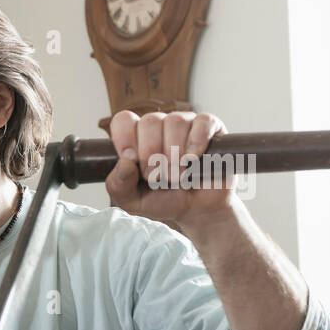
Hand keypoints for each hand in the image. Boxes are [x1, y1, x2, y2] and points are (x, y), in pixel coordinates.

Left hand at [105, 109, 238, 235]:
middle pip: (150, 121)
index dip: (125, 137)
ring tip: (178, 176)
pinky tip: (194, 159)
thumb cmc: (164, 200)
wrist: (198, 209)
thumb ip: (118, 185)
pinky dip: (197, 142)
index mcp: (137, 138)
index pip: (124, 120)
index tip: (132, 160)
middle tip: (159, 177)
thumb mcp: (133, 200)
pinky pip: (203, 122)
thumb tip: (125, 161)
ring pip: (175, 121)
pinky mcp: (211, 127)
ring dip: (175, 154)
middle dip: (151, 153)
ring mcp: (186, 124)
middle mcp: (160, 126)